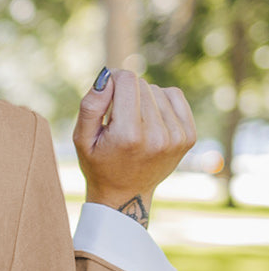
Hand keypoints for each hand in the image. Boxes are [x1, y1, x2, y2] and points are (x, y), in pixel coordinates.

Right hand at [73, 68, 195, 219]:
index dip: (113, 81)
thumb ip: (90, 106)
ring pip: (158, 90)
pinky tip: (151, 120)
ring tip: (134, 124)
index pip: (127, 80)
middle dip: (127, 94)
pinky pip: (175, 96)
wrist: (126, 195)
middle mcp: (156, 136)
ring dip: (144, 100)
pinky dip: (161, 102)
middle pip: (142, 84)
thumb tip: (108, 75)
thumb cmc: (99, 164)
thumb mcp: (82, 139)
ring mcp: (176, 137)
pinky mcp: (188, 136)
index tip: (106, 95)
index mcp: (128, 136)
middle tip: (119, 120)